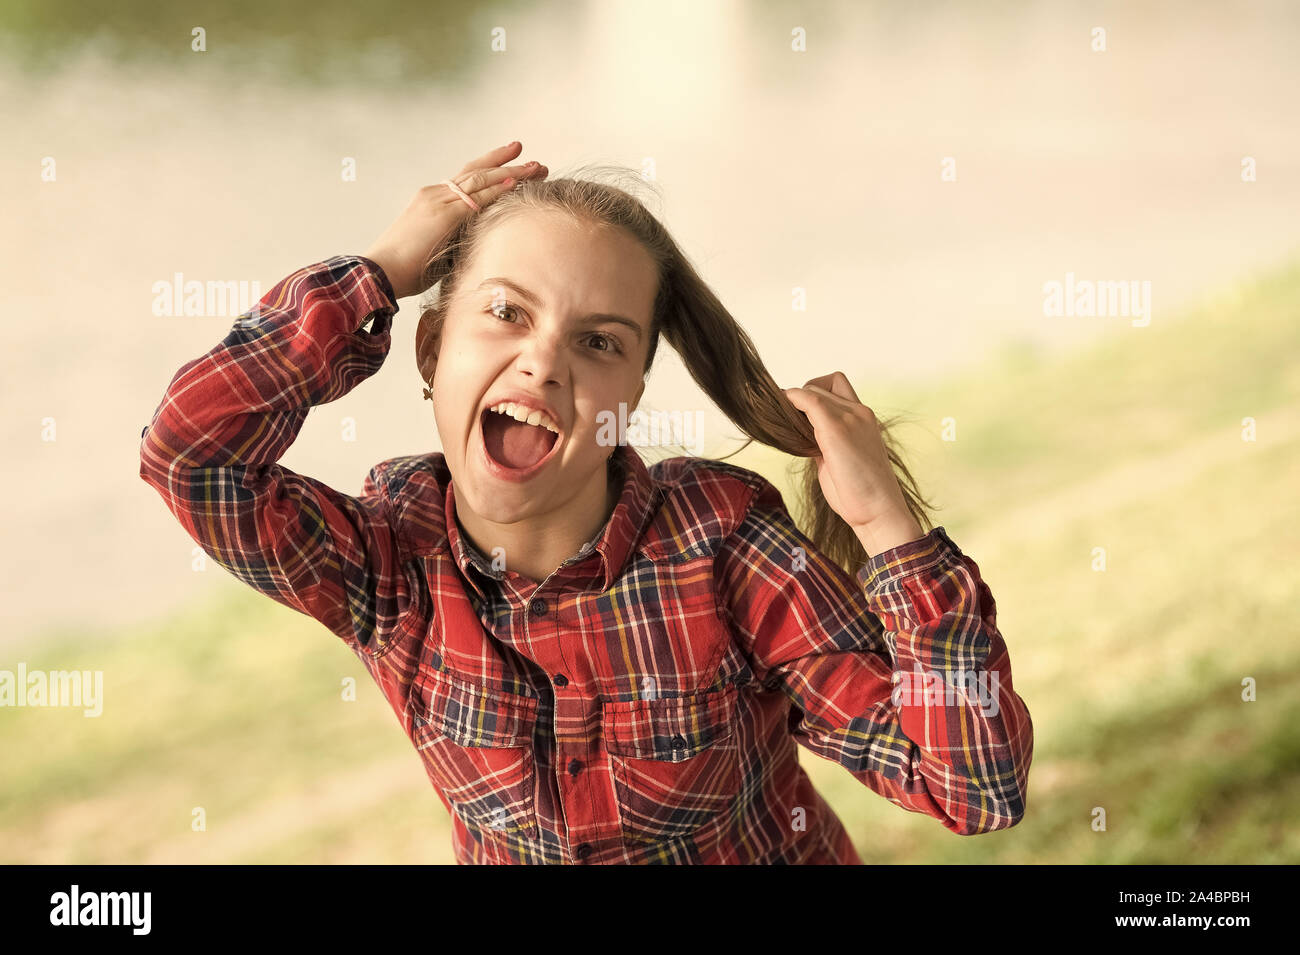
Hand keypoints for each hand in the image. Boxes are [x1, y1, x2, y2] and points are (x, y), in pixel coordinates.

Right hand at [362, 142, 547, 298]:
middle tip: (528, 155)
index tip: (512, 167)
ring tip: (535, 166)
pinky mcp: (442, 215)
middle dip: (504, 163)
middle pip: (475, 172)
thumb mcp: (436, 249)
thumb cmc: (405, 270)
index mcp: (433, 202)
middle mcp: (435, 195)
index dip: (491, 172)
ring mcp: (438, 202)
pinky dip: (497, 189)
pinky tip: (516, 183)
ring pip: (480, 180)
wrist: (381, 272)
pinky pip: (476, 198)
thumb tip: (479, 246)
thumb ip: (456, 240)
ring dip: (510, 172)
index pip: (467, 180)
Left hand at [783, 372, 923, 553]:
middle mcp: (859, 412)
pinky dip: (792, 401)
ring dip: (794, 402)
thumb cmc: (860, 492)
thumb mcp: (840, 459)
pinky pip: (808, 400)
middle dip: (801, 399)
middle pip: (822, 386)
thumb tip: (803, 436)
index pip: (836, 386)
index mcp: (863, 418)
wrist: (879, 510)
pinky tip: (781, 414)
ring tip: (784, 423)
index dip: (814, 394)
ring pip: (813, 390)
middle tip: (787, 422)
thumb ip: (826, 442)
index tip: (800, 415)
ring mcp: (850, 418)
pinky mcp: (836, 428)